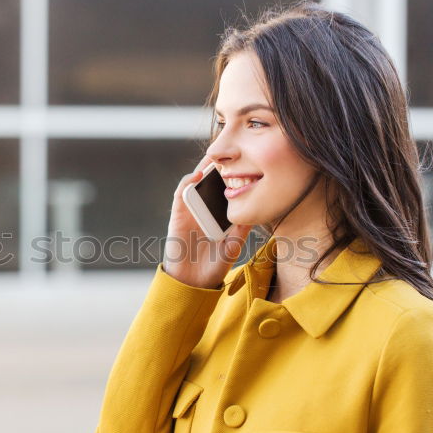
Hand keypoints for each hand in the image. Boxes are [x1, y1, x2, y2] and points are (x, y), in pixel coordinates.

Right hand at [162, 158, 252, 288]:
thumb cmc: (213, 266)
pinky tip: (198, 175)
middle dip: (220, 166)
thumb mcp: (233, 247)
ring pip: (197, 183)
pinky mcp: (178, 214)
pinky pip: (181, 193)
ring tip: (215, 156)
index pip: (227, 190)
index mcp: (220, 215)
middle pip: (212, 182)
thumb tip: (254, 211)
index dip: (234, 176)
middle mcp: (205, 210)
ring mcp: (191, 211)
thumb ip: (241, 229)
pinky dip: (188, 182)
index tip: (247, 162)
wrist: (192, 283)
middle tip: (231, 150)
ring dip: (204, 168)